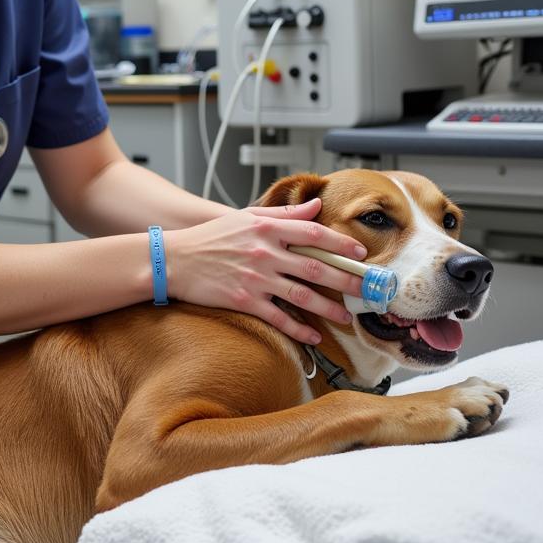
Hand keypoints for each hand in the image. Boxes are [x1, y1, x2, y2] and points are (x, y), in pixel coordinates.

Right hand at [163, 199, 366, 344]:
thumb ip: (283, 212)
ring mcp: (256, 278)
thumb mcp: (246, 215)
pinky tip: (314, 336)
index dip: (341, 244)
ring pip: (303, 295)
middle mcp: (265, 252)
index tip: (360, 254)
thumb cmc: (211, 237)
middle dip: (347, 280)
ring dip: (330, 309)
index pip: (313, 233)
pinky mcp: (245, 300)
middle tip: (367, 290)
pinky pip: (279, 317)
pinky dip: (299, 329)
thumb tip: (314, 205)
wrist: (175, 259)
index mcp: (267, 227)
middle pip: (316, 267)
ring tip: (347, 318)